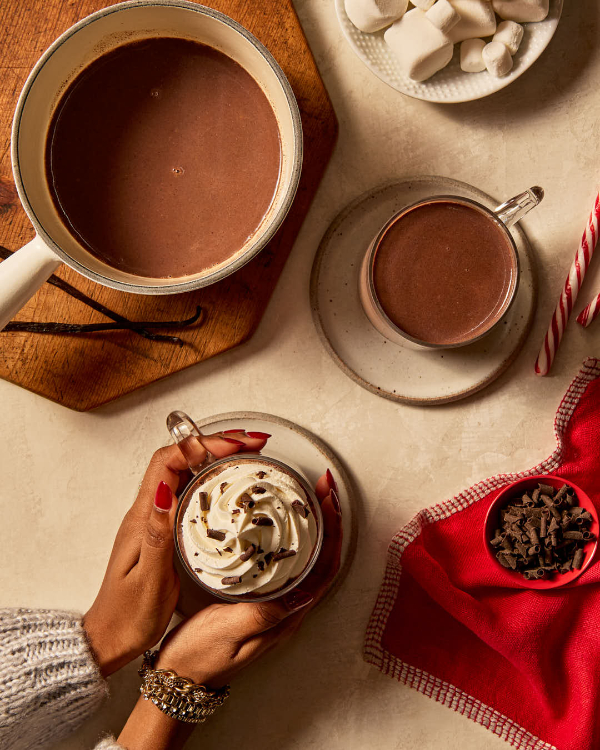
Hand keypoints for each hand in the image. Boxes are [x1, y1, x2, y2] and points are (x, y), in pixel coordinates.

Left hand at [83, 429, 269, 676]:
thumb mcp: (149, 579)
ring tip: (247, 452)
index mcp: (143, 518)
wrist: (110, 638)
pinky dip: (211, 477)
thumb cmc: (128, 616)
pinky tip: (229, 482)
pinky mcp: (162, 529)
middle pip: (179, 459)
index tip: (233, 444)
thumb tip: (163, 491)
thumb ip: (157, 535)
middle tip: (252, 442)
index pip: (168, 463)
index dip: (201, 445)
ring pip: (184, 471)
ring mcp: (154, 518)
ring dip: (215, 455)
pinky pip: (187, 490)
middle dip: (216, 442)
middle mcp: (147, 512)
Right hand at [153, 470, 340, 684]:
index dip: (332, 532)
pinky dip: (292, 538)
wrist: (179, 679)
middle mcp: (287, 611)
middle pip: (321, 559)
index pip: (324, 568)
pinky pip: (287, 564)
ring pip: (307, 559)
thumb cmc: (199, 657)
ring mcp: (275, 605)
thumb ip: (263, 614)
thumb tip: (300, 595)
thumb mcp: (228, 632)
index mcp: (285, 617)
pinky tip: (282, 525)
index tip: (328, 500)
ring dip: (313, 528)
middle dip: (328, 521)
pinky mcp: (260, 600)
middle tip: (322, 488)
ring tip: (309, 497)